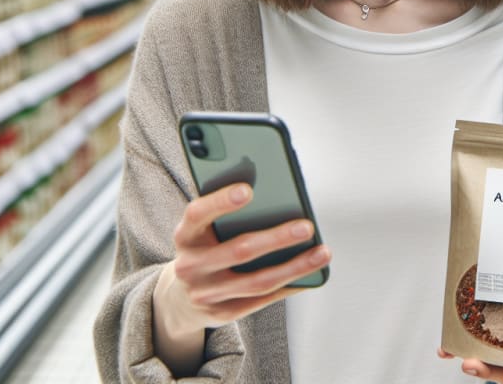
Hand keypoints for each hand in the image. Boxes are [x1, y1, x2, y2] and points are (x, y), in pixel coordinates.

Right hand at [155, 182, 330, 334]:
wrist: (180, 296)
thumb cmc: (204, 245)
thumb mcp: (202, 228)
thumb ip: (224, 210)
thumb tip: (273, 191)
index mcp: (185, 235)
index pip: (198, 214)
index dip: (221, 201)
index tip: (248, 189)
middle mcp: (190, 266)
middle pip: (239, 251)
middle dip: (277, 238)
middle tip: (307, 226)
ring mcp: (205, 294)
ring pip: (257, 281)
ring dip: (294, 266)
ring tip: (322, 252)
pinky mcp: (222, 314)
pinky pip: (262, 300)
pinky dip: (289, 285)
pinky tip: (310, 274)